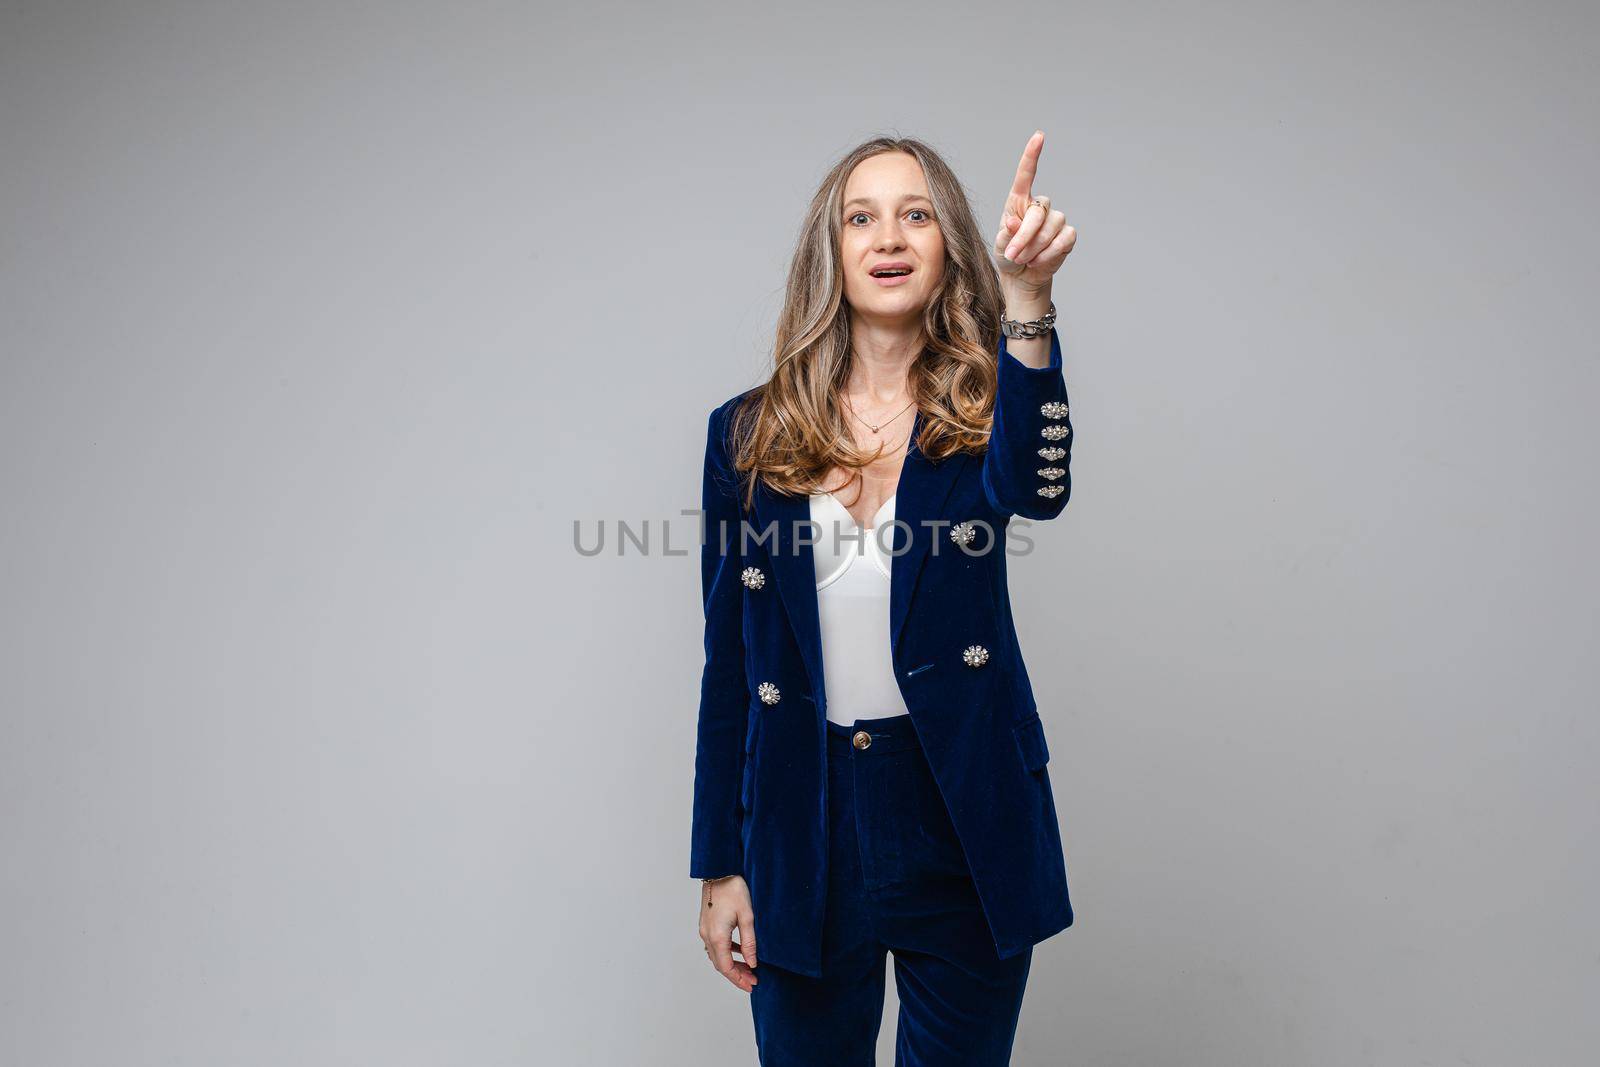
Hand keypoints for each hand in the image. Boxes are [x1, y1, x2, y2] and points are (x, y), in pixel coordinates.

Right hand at [698, 875, 757, 991]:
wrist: (720, 870)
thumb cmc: (734, 889)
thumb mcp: (747, 916)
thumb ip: (749, 942)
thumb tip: (752, 962)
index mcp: (717, 936)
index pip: (726, 968)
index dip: (739, 979)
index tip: (752, 985)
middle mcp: (707, 935)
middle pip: (720, 964)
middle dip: (736, 975)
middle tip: (753, 980)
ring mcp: (705, 930)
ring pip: (717, 956)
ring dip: (732, 964)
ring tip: (749, 968)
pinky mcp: (707, 924)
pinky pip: (716, 945)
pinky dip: (727, 952)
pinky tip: (740, 951)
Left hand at [993, 130, 1076, 293]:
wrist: (1022, 276)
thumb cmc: (1009, 256)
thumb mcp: (1001, 246)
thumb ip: (1006, 234)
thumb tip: (1014, 222)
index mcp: (1019, 202)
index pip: (1026, 175)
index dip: (1032, 155)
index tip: (1039, 136)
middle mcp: (1039, 206)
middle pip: (1038, 212)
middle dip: (1024, 237)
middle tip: (1013, 254)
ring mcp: (1055, 220)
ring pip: (1051, 228)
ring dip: (1034, 248)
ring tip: (1024, 259)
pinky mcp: (1067, 236)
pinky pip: (1063, 241)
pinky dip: (1048, 254)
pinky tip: (1038, 261)